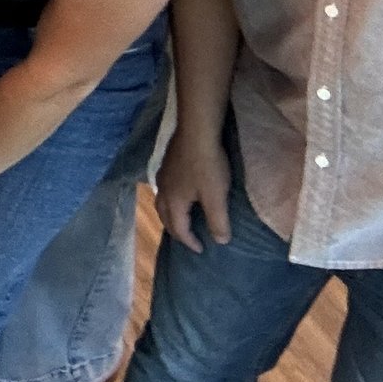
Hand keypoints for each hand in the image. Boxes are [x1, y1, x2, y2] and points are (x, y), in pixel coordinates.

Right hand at [156, 126, 231, 252]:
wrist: (197, 131)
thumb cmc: (207, 166)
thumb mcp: (216, 197)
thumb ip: (218, 221)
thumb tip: (220, 241)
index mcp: (173, 202)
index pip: (179, 230)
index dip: (190, 242)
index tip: (202, 250)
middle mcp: (163, 191)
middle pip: (165, 217)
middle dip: (176, 231)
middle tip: (188, 238)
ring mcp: (162, 176)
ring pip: (162, 203)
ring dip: (171, 215)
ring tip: (182, 219)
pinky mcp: (167, 163)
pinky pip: (165, 190)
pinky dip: (171, 200)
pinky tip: (180, 193)